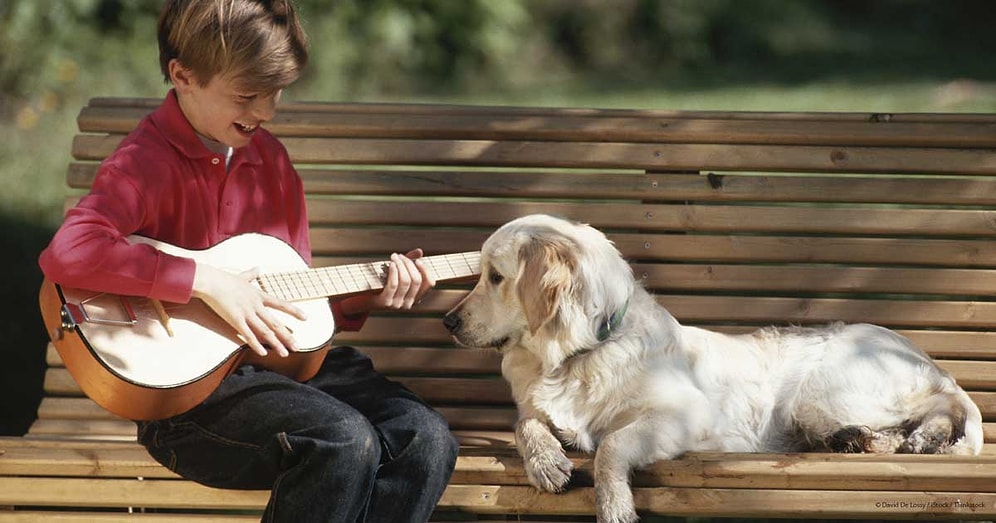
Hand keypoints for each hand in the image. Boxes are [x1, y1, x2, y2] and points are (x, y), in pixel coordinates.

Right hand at [192, 263, 306, 356]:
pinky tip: (263, 353)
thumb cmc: (224, 278)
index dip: (294, 311)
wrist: (211, 281)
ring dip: (276, 344)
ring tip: (285, 354)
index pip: (281, 304)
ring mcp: (247, 313)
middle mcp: (256, 305)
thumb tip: (258, 267)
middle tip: (298, 347)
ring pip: (265, 331)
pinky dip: (256, 345)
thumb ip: (251, 274)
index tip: (306, 317)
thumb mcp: (242, 276)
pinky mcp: (235, 320)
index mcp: (259, 295)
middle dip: (287, 336)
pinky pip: (248, 335)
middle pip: (275, 323)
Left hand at [339, 249, 435, 315]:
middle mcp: (408, 303)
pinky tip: (390, 264)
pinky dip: (393, 271)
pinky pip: (393, 284)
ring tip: (394, 257)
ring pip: (406, 281)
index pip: (430, 283)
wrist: (358, 300)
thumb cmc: (378, 285)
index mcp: (415, 297)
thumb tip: (420, 251)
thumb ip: (408, 263)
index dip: (426, 269)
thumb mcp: (395, 273)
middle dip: (409, 264)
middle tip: (400, 256)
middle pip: (417, 280)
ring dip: (400, 265)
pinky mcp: (385, 303)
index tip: (418, 260)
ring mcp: (397, 305)